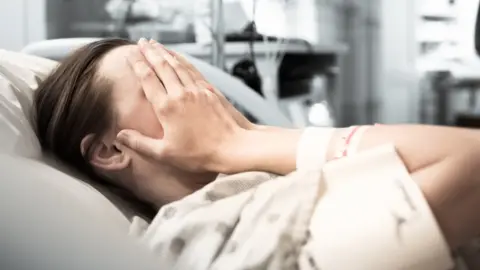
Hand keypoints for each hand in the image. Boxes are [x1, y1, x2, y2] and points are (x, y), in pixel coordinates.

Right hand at [117, 38, 245, 172]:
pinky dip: (183, 60)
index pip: (147, 79)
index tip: (129, 55)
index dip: (137, 65)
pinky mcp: (210, 91)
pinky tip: (179, 56)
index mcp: (166, 107)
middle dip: (149, 52)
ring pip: (177, 65)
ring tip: (155, 44)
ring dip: (165, 52)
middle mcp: (180, 94)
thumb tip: (120, 135)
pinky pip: (193, 70)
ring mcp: (197, 90)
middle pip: (161, 66)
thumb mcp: (164, 154)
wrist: (233, 147)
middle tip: (140, 42)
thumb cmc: (199, 155)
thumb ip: (140, 143)